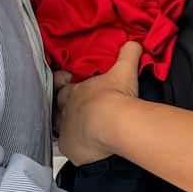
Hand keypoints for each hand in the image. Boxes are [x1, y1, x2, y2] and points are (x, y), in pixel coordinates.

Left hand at [54, 41, 141, 164]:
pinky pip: (68, 146)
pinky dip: (74, 146)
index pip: (63, 85)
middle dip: (62, 105)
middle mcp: (66, 109)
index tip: (66, 79)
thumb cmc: (115, 95)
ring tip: (79, 129)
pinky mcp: (68, 146)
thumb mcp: (125, 69)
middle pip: (58, 106)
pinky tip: (82, 148)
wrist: (111, 122)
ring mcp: (65, 129)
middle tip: (72, 107)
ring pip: (61, 127)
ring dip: (68, 126)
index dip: (63, 82)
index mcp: (75, 90)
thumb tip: (134, 43)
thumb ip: (128, 53)